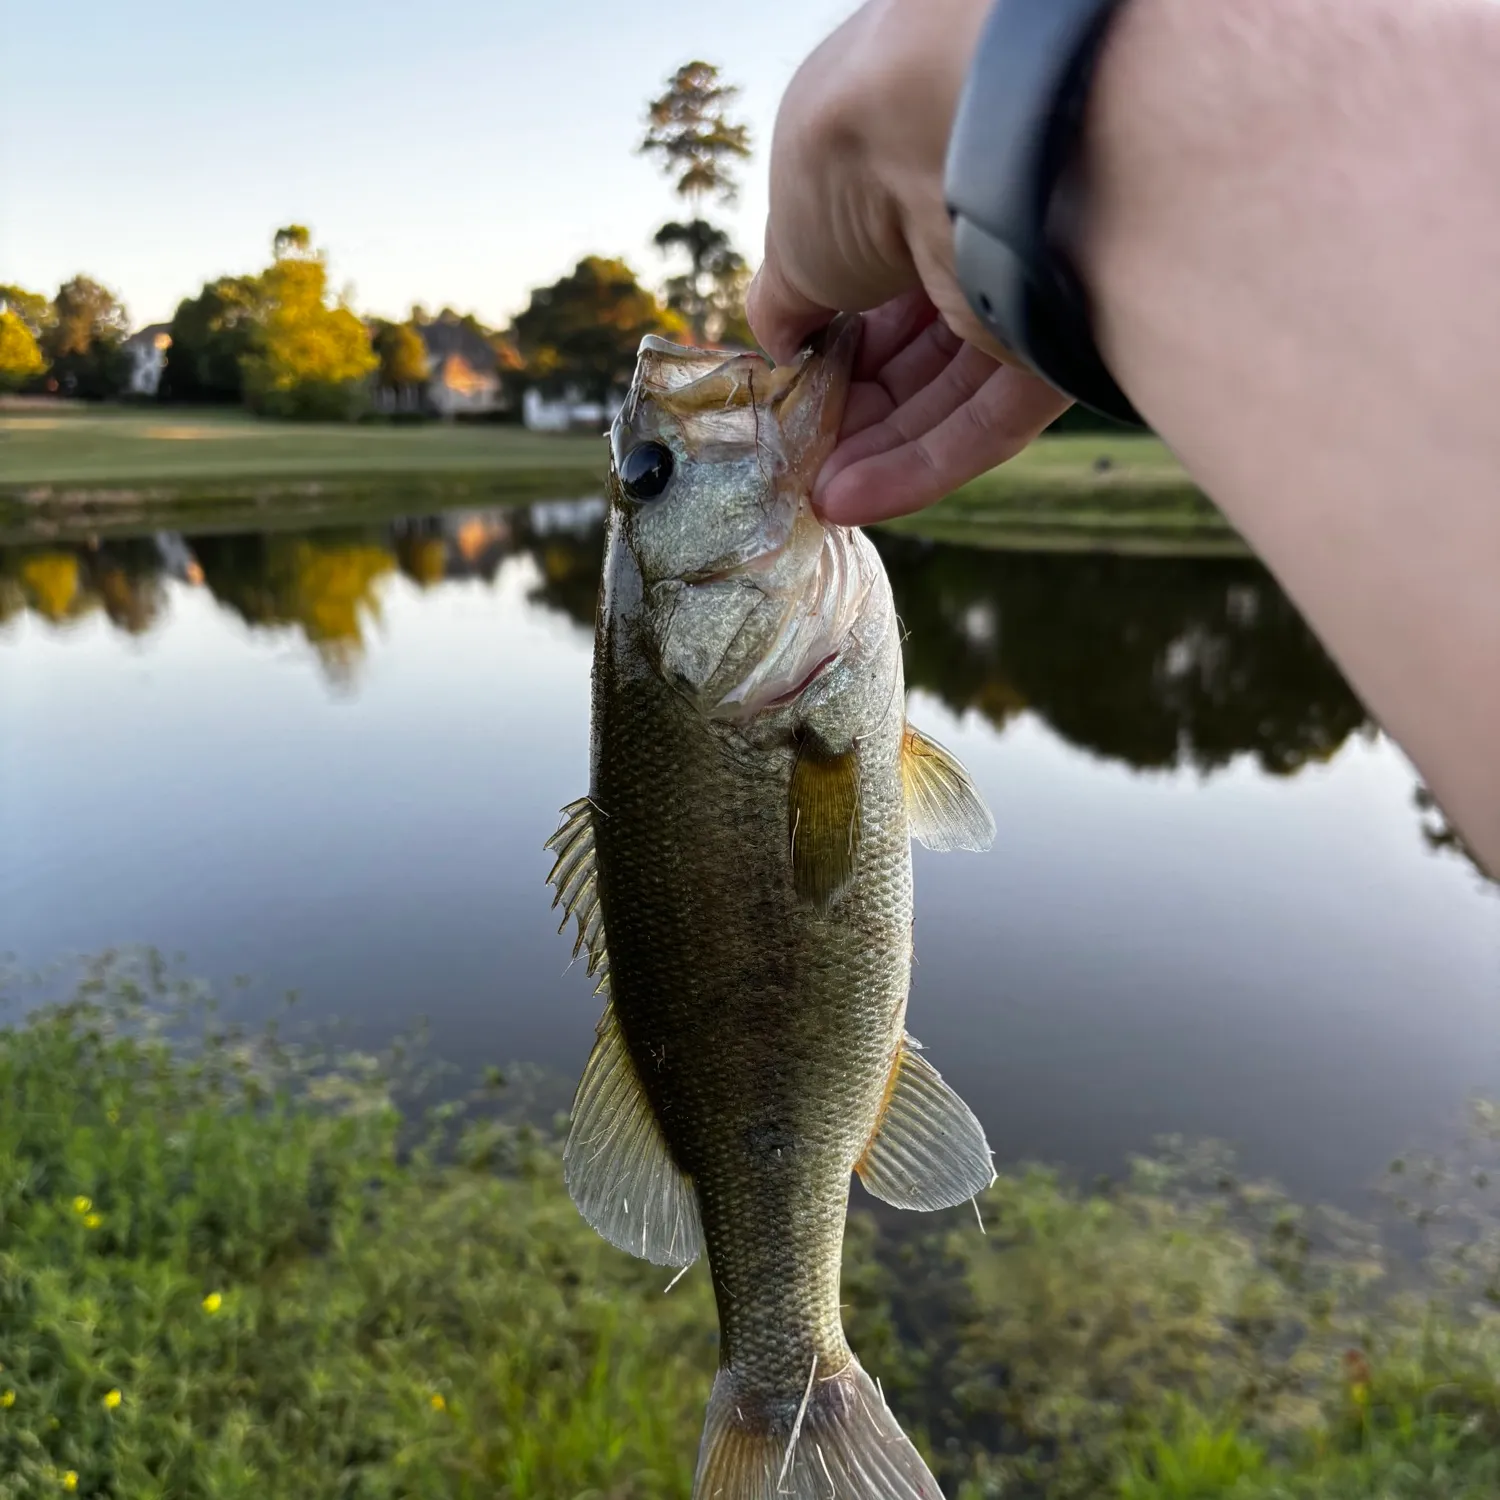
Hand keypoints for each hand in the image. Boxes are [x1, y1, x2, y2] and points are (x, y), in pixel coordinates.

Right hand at [747, 0, 1069, 522]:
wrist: (953, 137)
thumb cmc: (855, 157)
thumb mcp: (791, 235)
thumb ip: (788, 300)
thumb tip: (780, 351)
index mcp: (910, 181)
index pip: (875, 287)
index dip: (830, 349)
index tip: (793, 396)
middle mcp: (973, 229)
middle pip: (913, 350)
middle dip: (852, 416)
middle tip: (801, 461)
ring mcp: (1023, 287)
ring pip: (949, 394)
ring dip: (879, 453)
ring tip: (818, 494)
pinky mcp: (1060, 344)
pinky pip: (991, 421)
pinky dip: (925, 466)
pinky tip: (854, 498)